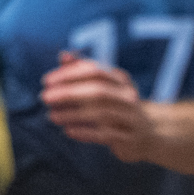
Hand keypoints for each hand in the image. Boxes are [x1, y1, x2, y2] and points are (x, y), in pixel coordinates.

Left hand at [41, 51, 157, 164]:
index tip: (46, 81)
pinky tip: (68, 131)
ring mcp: (131, 117)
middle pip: (97, 91)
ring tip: (52, 116)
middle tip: (45, 97)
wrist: (148, 134)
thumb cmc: (117, 107)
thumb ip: (83, 71)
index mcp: (120, 80)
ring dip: (72, 114)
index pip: (94, 71)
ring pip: (100, 114)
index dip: (69, 74)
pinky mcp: (129, 138)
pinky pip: (105, 135)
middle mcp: (128, 96)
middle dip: (68, 93)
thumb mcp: (104, 87)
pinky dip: (85, 132)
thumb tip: (63, 55)